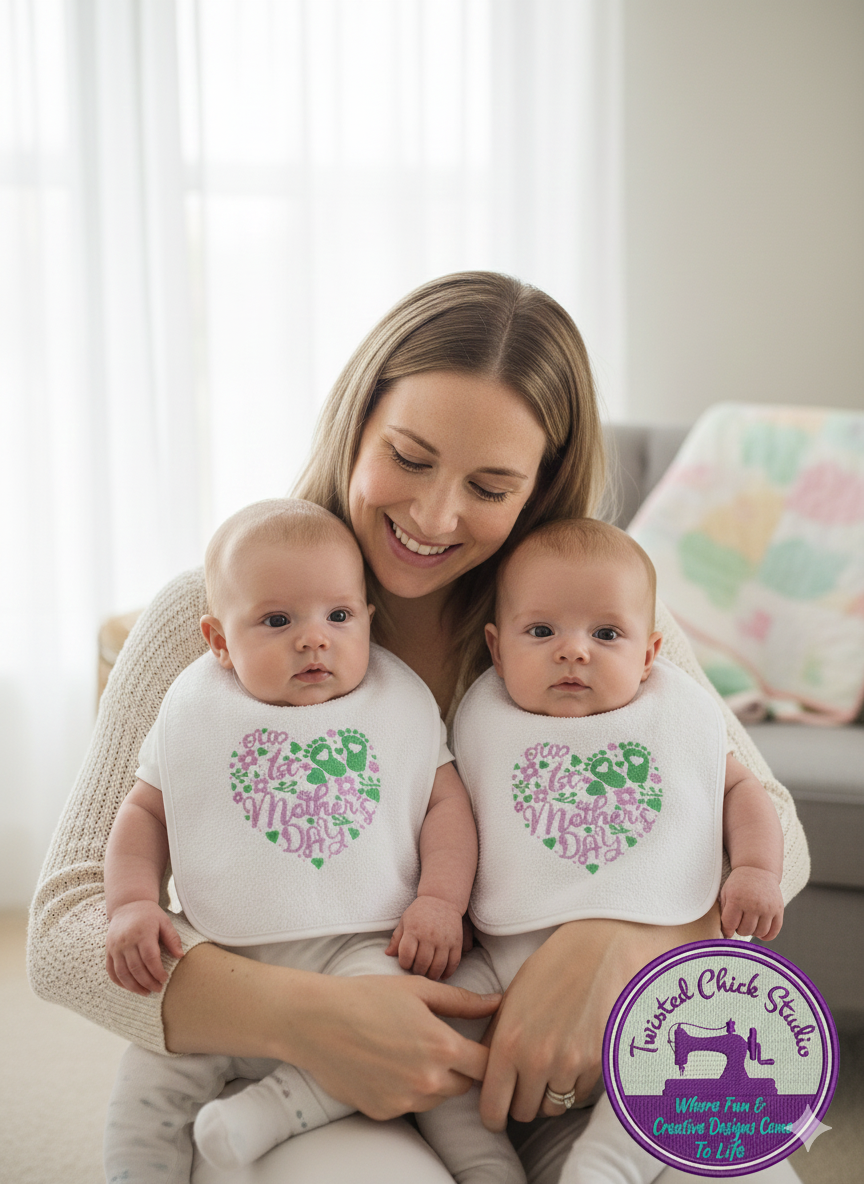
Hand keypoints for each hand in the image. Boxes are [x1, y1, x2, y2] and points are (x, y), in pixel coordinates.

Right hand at [105, 900, 183, 994]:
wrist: (128, 905)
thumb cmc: (149, 915)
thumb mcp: (164, 922)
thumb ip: (172, 938)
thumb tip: (181, 956)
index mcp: (142, 934)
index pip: (150, 958)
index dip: (157, 972)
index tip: (165, 979)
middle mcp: (126, 941)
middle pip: (136, 968)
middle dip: (148, 982)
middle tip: (157, 989)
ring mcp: (115, 947)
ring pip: (122, 973)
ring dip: (134, 986)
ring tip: (145, 992)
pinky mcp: (108, 950)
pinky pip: (111, 970)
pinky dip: (119, 982)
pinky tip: (130, 987)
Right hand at [288, 971, 501, 1118]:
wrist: (317, 1021)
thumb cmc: (367, 997)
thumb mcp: (419, 990)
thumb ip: (463, 1001)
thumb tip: (497, 1002)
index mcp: (442, 1046)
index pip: (488, 1065)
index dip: (489, 1055)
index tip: (480, 1044)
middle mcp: (428, 1080)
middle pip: (466, 1085)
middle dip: (460, 1067)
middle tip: (438, 1042)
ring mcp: (406, 1100)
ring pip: (439, 1097)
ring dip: (434, 1079)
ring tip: (409, 1050)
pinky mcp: (384, 1112)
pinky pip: (410, 1105)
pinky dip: (407, 1089)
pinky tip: (388, 1064)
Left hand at [385, 896, 464, 979]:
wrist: (442, 899)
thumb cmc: (420, 911)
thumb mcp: (405, 920)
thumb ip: (396, 938)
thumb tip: (388, 954)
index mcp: (414, 930)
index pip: (406, 955)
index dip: (404, 964)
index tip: (405, 963)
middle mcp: (429, 936)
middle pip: (422, 964)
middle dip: (417, 971)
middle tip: (416, 970)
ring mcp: (444, 940)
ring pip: (437, 967)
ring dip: (431, 975)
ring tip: (427, 973)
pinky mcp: (456, 942)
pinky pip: (453, 963)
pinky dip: (447, 973)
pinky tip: (441, 975)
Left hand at [479, 907, 721, 1130]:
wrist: (602, 951)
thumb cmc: (552, 968)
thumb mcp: (512, 998)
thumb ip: (496, 1038)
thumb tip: (484, 1071)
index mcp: (508, 1043)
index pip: (492, 1109)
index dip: (491, 1114)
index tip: (495, 1110)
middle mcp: (537, 1061)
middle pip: (523, 1113)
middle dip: (520, 1102)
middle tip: (523, 1083)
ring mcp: (570, 1066)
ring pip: (553, 1108)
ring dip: (548, 1095)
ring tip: (549, 1069)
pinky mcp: (598, 1066)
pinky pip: (579, 1094)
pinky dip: (574, 1085)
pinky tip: (572, 1058)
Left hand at [720, 867, 783, 939]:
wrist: (757, 869)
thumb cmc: (738, 883)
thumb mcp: (726, 892)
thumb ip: (724, 912)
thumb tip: (726, 934)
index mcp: (736, 899)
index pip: (730, 924)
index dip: (727, 929)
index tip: (727, 928)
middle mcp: (753, 904)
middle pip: (745, 930)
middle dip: (739, 929)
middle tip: (739, 922)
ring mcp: (768, 908)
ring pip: (759, 932)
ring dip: (752, 931)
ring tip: (749, 923)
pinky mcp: (778, 910)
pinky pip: (774, 931)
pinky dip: (767, 936)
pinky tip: (761, 933)